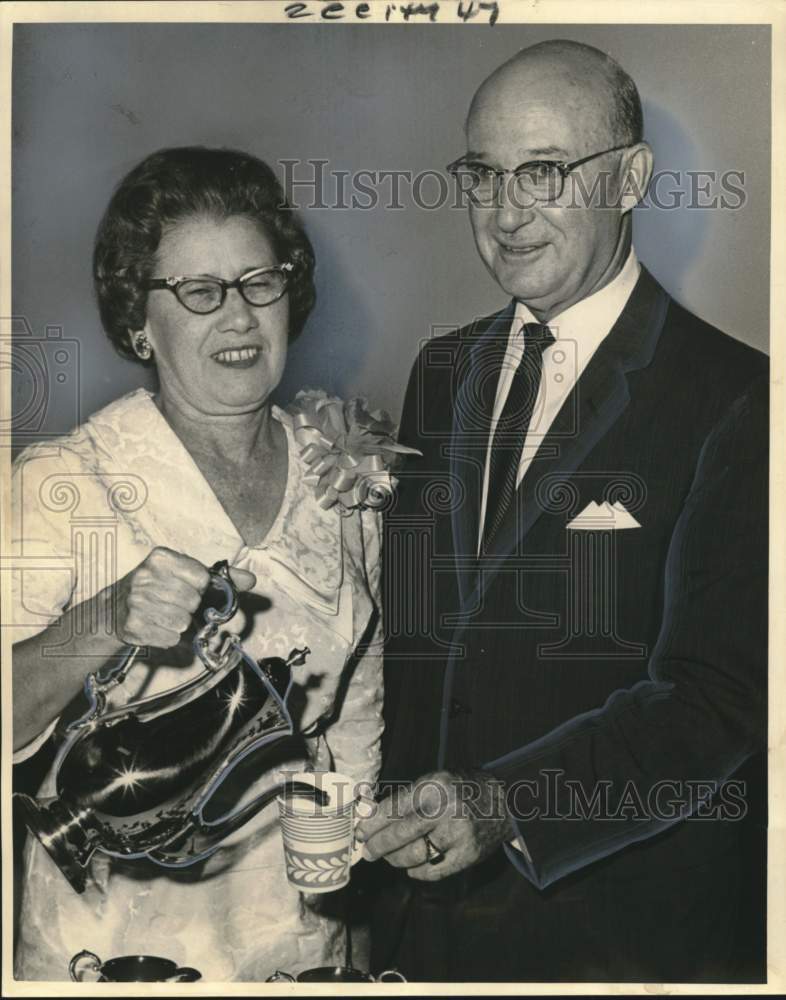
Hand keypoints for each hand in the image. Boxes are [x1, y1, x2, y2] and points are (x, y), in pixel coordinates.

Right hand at [115, 547, 255, 647]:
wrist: (111, 610)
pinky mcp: (133, 626)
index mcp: (161, 558)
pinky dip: (167, 637)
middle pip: (192, 602)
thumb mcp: (183, 574)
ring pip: (182, 622)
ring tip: (163, 615)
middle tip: (173, 604)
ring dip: (178, 624)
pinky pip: (170, 638)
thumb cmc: (154, 589)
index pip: (202, 578)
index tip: (190, 588)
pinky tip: (154, 627)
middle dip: (188, 608)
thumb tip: (251, 580)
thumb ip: (220, 577)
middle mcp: (145, 577)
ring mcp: (136, 602)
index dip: (200, 588)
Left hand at [355, 769, 514, 880]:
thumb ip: (406, 799)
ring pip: (414, 855)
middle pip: (400, 834)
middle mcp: (446, 809)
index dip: (372, 823)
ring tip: (388, 858)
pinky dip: (418, 872)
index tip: (360, 831)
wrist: (505, 801)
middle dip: (377, 846)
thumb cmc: (460, 790)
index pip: (393, 808)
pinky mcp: (468, 855)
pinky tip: (411, 868)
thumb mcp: (435, 782)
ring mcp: (458, 834)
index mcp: (434, 785)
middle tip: (367, 851)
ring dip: (394, 860)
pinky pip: (434, 871)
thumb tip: (370, 817)